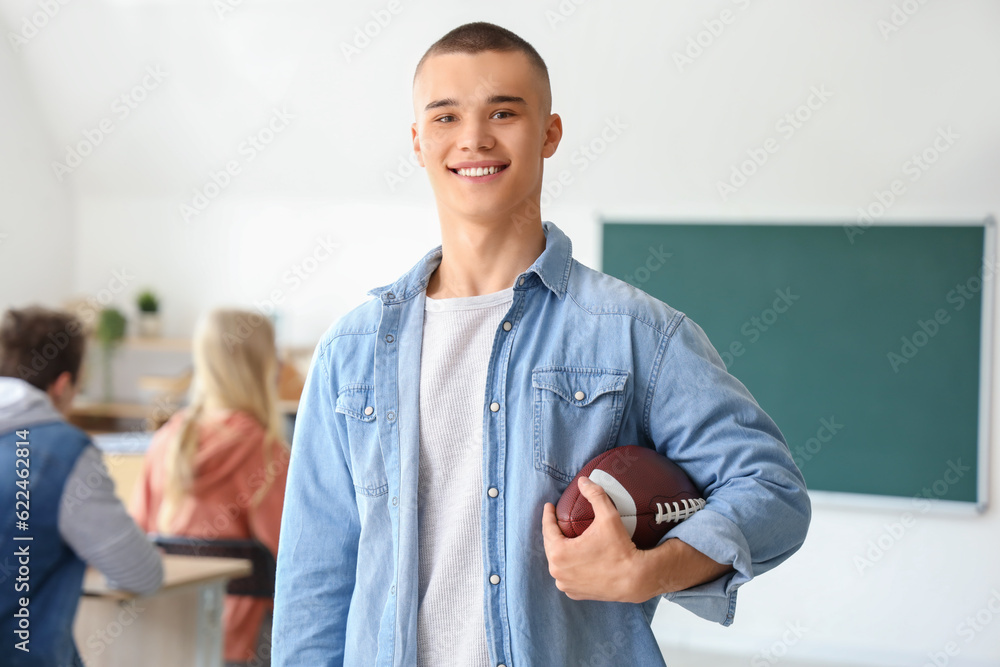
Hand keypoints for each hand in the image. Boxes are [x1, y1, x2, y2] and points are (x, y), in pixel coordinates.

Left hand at [541, 476, 645, 602]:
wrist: (636, 579)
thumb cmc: (620, 549)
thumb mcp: (608, 517)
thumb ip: (595, 495)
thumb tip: (583, 480)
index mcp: (559, 553)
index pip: (548, 528)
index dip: (548, 515)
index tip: (549, 506)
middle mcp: (557, 571)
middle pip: (551, 545)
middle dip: (554, 532)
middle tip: (558, 520)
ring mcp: (565, 584)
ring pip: (557, 562)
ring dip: (560, 550)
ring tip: (566, 538)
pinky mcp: (575, 593)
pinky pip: (566, 576)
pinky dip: (568, 567)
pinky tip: (573, 559)